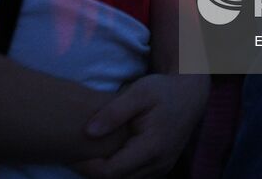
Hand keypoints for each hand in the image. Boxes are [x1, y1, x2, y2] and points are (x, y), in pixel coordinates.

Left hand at [74, 74, 207, 178]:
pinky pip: (134, 176)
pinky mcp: (160, 167)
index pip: (112, 171)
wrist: (190, 94)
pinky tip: (106, 154)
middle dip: (93, 171)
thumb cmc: (162, 90)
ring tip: (87, 154)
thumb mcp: (138, 92)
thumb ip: (114, 112)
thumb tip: (88, 132)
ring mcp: (161, 168)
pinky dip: (118, 170)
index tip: (70, 155)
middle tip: (74, 154)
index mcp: (152, 147)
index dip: (87, 167)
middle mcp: (159, 164)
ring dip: (106, 172)